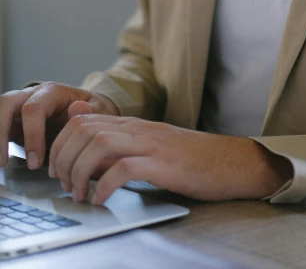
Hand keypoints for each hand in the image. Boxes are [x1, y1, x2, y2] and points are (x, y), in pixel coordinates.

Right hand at [0, 82, 118, 169]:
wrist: (86, 110)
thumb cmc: (92, 111)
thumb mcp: (99, 110)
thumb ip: (90, 113)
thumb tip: (77, 110)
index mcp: (52, 92)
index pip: (34, 108)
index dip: (31, 135)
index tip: (35, 161)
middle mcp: (31, 95)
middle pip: (6, 104)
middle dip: (1, 132)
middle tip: (3, 163)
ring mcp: (19, 106)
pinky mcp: (12, 120)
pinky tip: (0, 160)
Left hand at [48, 115, 292, 205]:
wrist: (232, 162)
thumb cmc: (191, 158)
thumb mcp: (150, 143)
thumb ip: (118, 136)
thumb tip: (80, 123)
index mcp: (133, 123)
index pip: (83, 121)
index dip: (61, 144)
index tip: (58, 170)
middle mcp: (139, 128)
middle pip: (85, 130)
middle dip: (64, 159)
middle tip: (64, 185)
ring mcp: (152, 144)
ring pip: (99, 145)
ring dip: (80, 172)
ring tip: (80, 194)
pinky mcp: (165, 164)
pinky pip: (124, 169)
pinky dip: (105, 186)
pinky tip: (102, 200)